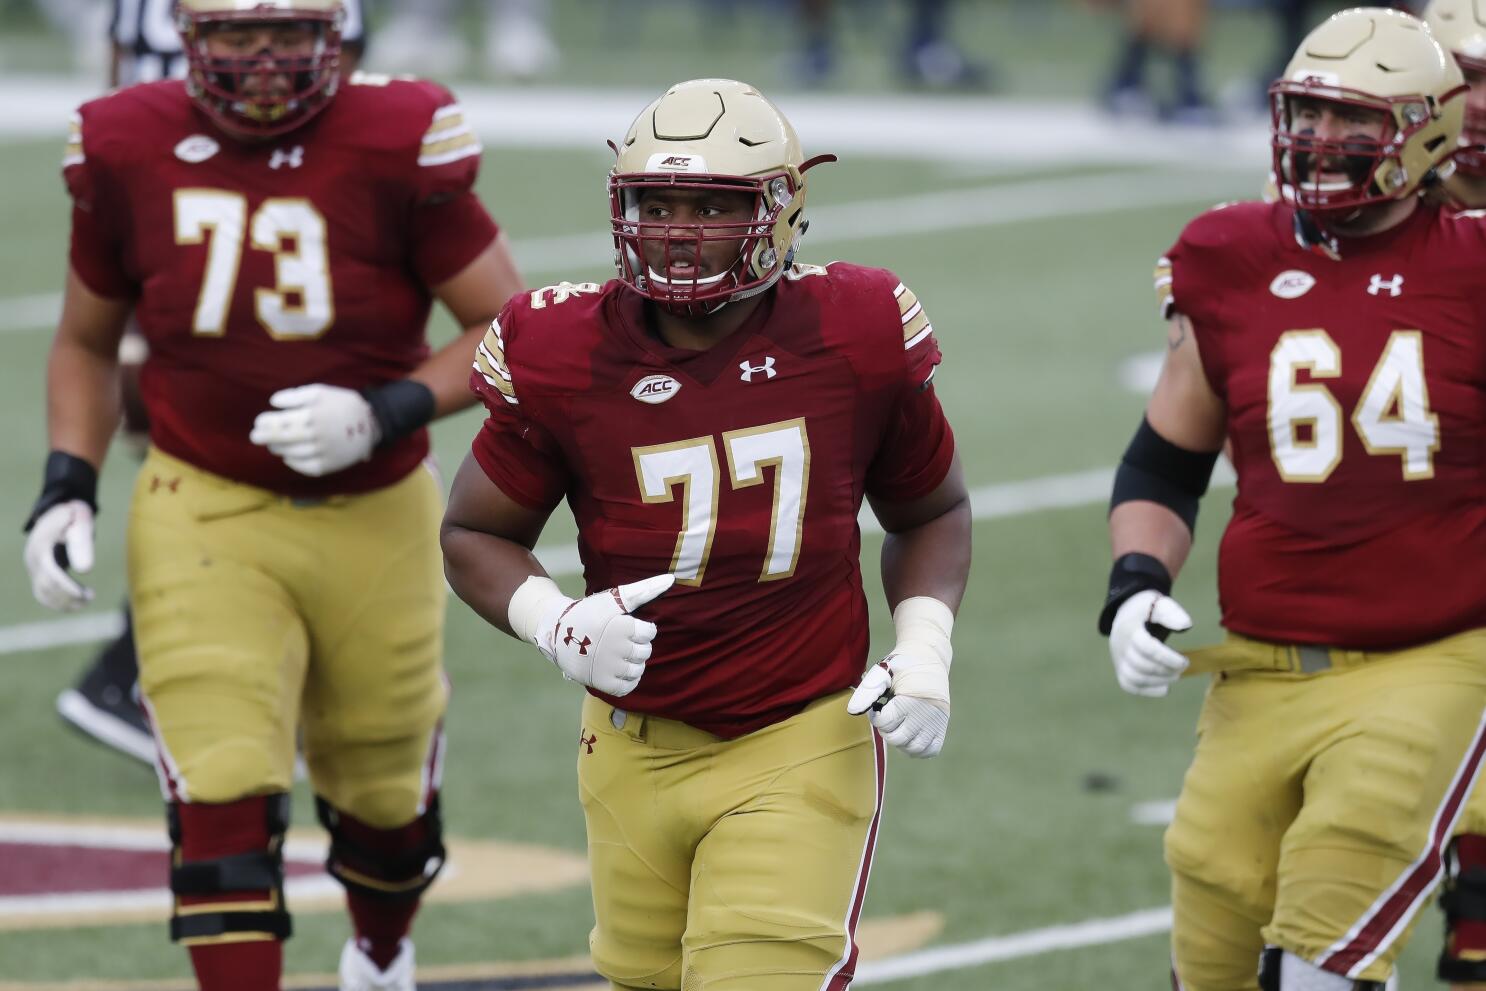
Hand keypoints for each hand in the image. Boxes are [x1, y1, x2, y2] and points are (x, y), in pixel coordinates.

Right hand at [23, 501, 94, 610]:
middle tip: (91, 597)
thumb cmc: (74, 516)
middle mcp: (32, 558)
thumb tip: (85, 570)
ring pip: (43, 593)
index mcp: (41, 545)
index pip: (50, 573)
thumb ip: (82, 541)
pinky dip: (58, 602)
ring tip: (87, 600)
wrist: (59, 513)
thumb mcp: (81, 520)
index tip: (85, 594)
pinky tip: (77, 603)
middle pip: (46, 586)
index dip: (67, 587)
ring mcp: (33, 566)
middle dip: (68, 596)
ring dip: (64, 602)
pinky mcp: (37, 572)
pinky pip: (43, 594)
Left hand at [249, 384, 379, 476]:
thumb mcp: (321, 391)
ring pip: (293, 454)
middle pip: (284, 439)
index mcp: (314, 415)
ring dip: (279, 449)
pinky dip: (294, 463)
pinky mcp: (330, 465)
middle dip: (266, 438)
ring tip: (273, 445)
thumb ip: (296, 395)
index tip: (258, 422)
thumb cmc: (342, 404)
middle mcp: (317, 435)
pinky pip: (306, 467)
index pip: (282, 422)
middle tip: (255, 437)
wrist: (372, 423)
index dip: (266, 423)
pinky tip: (289, 457)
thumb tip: (274, 402)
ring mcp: (324, 452)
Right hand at [531, 574, 674, 696]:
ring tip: (620, 654)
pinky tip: (619, 669)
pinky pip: (627, 687)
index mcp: (622, 627)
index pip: (650, 632)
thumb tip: (671, 579)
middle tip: (622, 640)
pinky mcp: (602, 683)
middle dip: (638, 645)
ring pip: (638, 669)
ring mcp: (609, 668)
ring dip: (634, 662)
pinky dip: (627, 680)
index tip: (627, 626)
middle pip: (645, 652)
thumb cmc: (590, 612)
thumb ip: (644, 590)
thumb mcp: (614, 598)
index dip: (641, 628)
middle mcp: (617, 649)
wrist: (558, 632)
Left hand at [847, 644, 950, 757]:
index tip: (877, 706)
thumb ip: (868, 691)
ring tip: (897, 726)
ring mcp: (935, 722)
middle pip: (897, 739)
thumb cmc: (902, 665)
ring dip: (900, 742)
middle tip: (887, 716)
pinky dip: (918, 749)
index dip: (875, 717)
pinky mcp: (942, 726)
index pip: (885, 723)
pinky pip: (931, 750)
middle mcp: (924, 715)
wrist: (928, 657)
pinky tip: (909, 736)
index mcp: (908, 701)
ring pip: (914, 748)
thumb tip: (853, 710)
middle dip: (886, 730)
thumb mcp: (883, 672)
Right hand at [1108, 589, 1190, 696]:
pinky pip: (1129, 684)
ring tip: (1175, 676)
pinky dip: (1147, 690)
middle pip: (1141, 665)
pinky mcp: (1120, 668)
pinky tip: (1165, 688)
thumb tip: (1186, 625)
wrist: (1126, 612)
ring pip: (1134, 677)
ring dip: (1158, 681)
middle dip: (1165, 670)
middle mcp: (1120, 645)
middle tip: (1182, 668)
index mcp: (1130, 628)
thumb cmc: (1148, 609)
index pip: (1146, 648)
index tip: (1184, 661)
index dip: (1167, 658)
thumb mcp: (1160, 603)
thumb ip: (1172, 612)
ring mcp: (1118, 659)